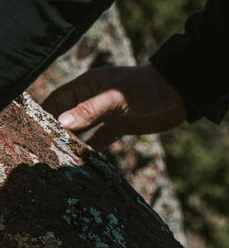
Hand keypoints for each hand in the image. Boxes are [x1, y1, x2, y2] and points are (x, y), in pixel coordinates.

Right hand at [40, 64, 187, 148]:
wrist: (176, 94)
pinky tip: (85, 161)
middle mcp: (93, 99)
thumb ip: (90, 112)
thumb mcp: (115, 99)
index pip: (58, 99)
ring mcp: (107, 114)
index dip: (45, 111)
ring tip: (60, 156)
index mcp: (87, 86)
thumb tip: (62, 124)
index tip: (32, 125)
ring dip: (74, 141)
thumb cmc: (144, 89)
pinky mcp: (121, 127)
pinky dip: (94, 149)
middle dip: (57, 128)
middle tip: (43, 146)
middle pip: (69, 115)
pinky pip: (102, 139)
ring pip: (84, 129)